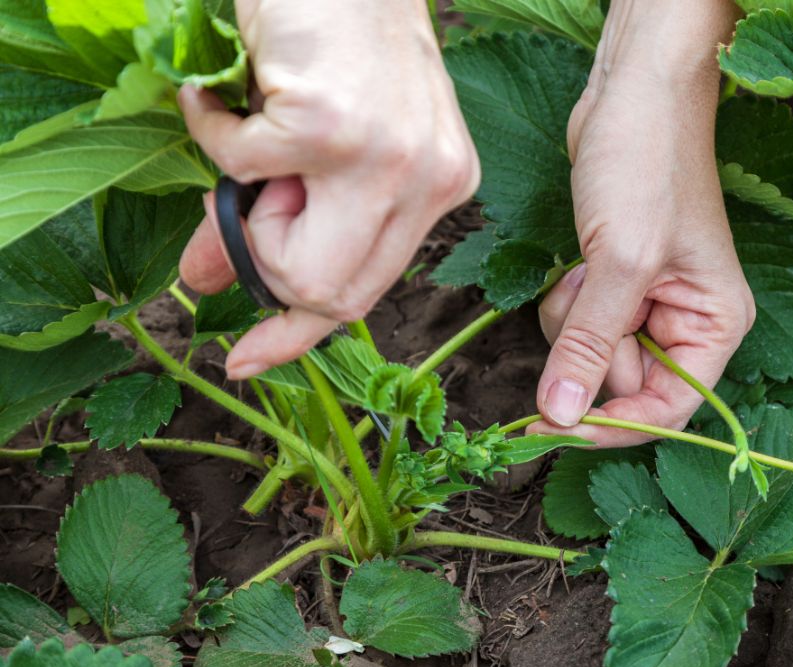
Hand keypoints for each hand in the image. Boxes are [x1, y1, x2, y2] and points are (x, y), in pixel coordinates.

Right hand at [178, 0, 478, 378]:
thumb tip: (209, 283)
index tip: (250, 360)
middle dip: (269, 268)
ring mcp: (386, 159)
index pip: (371, 290)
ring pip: (292, 258)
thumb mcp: (323, 141)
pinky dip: (214, 129)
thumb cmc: (334, 35)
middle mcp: (428, 181)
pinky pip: (241, 169)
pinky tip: (230, 90)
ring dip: (246, 206)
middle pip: (334, 294)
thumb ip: (285, 217)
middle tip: (249, 203)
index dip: (303, 334)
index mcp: (439, 187)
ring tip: (258, 137)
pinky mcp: (332, 129)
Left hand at [531, 1, 751, 445]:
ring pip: (592, 355)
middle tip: (583, 295)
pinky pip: (579, 324)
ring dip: (571, 322)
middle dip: (589, 349)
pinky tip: (575, 259)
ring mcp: (650, 304)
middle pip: (623, 385)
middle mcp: (687, 323)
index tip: (554, 429)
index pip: (668, 410)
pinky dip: (566, 301)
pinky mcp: (616, 283)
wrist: (632, 92)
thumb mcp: (620, 263)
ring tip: (581, 267)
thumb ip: (589, 346)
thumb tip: (559, 419)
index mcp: (715, 326)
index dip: (612, 426)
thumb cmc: (647, 165)